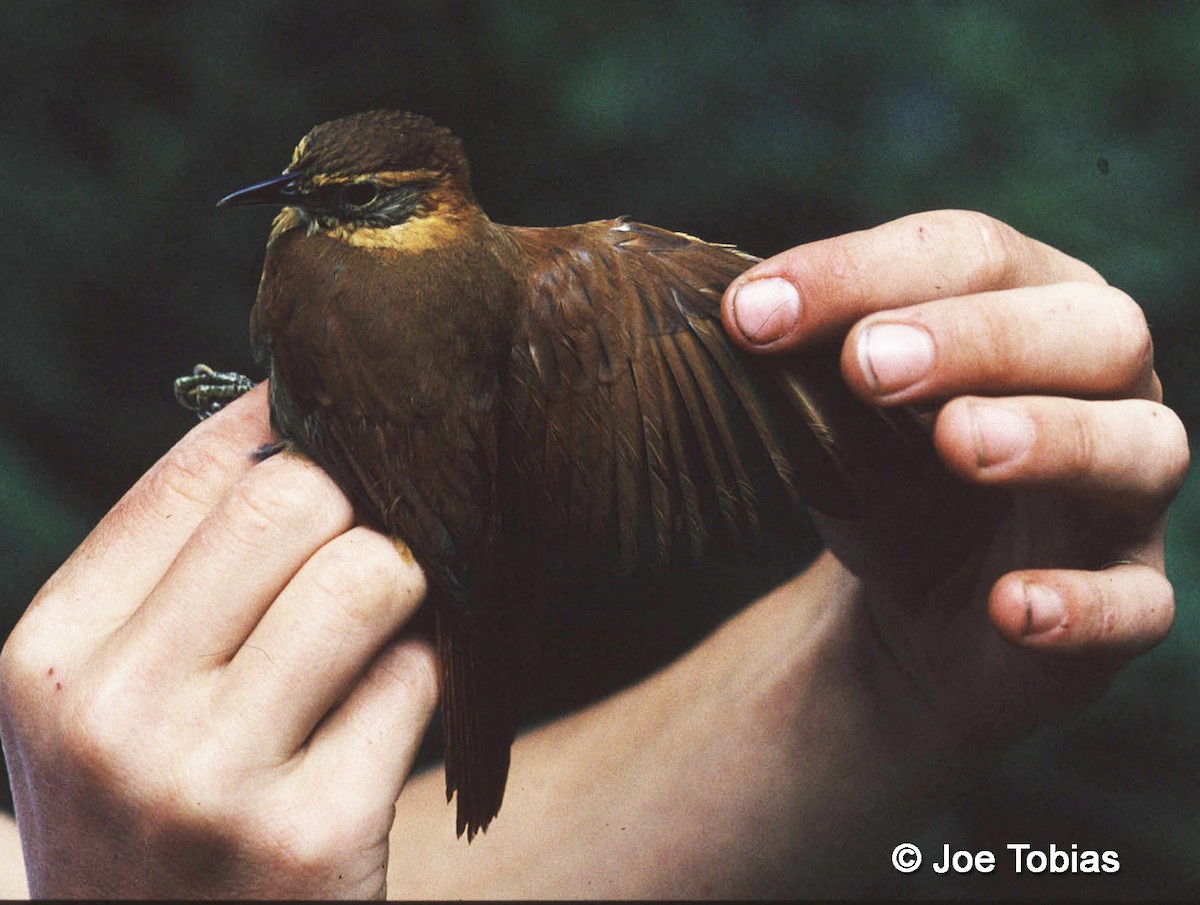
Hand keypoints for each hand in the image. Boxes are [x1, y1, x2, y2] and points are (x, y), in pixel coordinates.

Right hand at [0, 384, 435, 897]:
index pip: (189, 476)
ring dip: (407, 577)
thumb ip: (178, 579)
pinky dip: (430, 667)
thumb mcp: (111, 708)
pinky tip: (400, 694)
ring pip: (368, 575)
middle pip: (287, 500)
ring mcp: (213, 781)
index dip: (282, 426)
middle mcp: (117, 715)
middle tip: (379, 523)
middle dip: (355, 496)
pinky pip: (418, 678)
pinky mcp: (316, 833)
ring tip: (392, 611)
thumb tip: (286, 426)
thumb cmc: (152, 825)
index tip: (333, 419)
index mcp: (53, 659)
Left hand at [721, 209, 1186, 745]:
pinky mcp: (1129, 597)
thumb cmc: (887, 482)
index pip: (971, 255)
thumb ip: (806, 360)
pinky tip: (1007, 607)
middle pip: (1093, 328)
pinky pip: (1136, 602)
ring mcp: (1125, 496)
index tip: (750, 314)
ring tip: (957, 442)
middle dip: (978, 337)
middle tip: (866, 363)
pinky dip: (1081, 604)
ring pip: (1141, 447)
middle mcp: (1102, 385)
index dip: (861, 272)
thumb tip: (745, 310)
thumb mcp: (835, 415)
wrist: (915, 614)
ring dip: (1052, 438)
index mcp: (1029, 305)